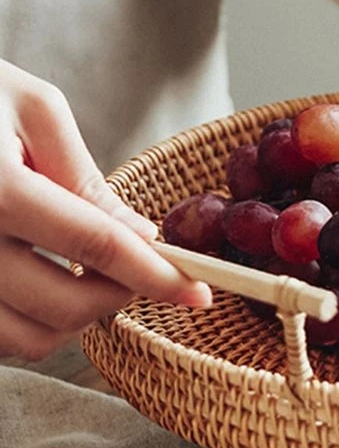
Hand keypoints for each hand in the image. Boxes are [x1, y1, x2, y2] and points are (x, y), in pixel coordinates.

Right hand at [0, 59, 210, 359]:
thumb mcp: (33, 109)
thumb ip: (86, 178)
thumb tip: (140, 236)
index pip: (97, 246)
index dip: (158, 275)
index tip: (199, 292)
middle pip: (67, 307)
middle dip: (121, 295)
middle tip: (140, 267)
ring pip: (29, 339)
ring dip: (77, 318)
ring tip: (89, 275)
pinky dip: (32, 322)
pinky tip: (42, 280)